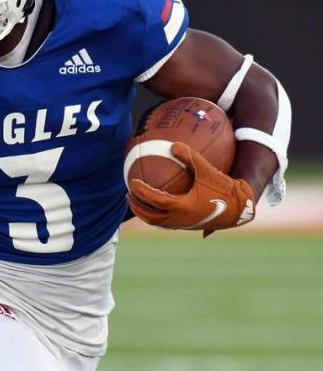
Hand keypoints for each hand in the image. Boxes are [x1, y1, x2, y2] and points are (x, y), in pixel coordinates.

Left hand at [128, 142, 254, 233]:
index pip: (153, 200)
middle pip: (150, 217)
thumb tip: (173, 144)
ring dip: (146, 214)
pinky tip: (159, 205)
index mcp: (181, 207)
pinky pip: (167, 222)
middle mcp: (179, 220)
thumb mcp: (208, 171)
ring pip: (158, 223)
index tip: (132, 182)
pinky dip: (158, 215)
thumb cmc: (224, 189)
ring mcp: (184, 225)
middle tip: (129, 195)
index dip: (140, 191)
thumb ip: (190, 157)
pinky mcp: (189, 226)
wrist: (241, 208)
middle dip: (137, 207)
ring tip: (139, 202)